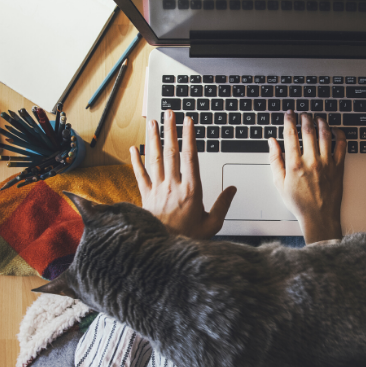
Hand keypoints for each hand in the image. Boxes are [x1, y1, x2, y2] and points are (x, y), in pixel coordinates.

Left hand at [130, 110, 236, 238]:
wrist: (163, 253)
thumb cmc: (188, 240)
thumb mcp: (212, 225)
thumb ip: (222, 205)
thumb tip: (232, 189)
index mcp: (191, 190)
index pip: (191, 157)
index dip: (189, 136)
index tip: (188, 121)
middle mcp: (173, 186)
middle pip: (171, 152)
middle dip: (170, 130)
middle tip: (169, 113)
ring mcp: (157, 191)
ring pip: (154, 159)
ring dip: (153, 139)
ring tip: (152, 122)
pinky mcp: (146, 198)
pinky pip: (140, 176)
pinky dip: (135, 161)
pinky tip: (133, 149)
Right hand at [268, 111, 346, 243]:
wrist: (319, 217)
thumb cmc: (299, 203)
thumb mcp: (279, 183)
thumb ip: (275, 160)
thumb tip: (272, 142)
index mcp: (294, 165)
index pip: (291, 134)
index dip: (289, 120)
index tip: (289, 113)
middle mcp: (311, 161)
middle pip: (308, 130)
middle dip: (305, 118)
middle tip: (303, 113)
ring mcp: (326, 163)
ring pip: (325, 134)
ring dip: (321, 122)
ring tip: (318, 118)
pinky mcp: (338, 167)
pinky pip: (342, 145)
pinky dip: (339, 134)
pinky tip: (335, 130)